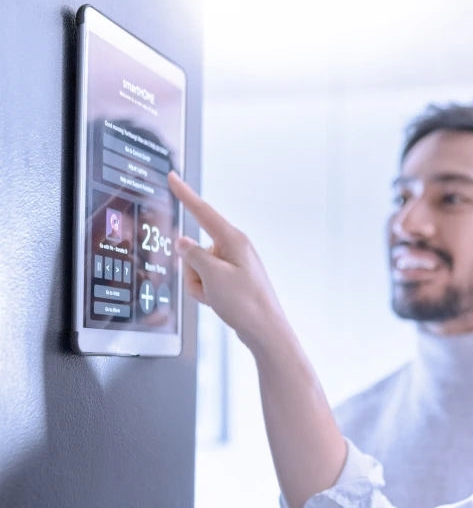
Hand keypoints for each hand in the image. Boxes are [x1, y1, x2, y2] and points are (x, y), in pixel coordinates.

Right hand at [168, 171, 286, 351]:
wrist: (264, 330)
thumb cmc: (246, 304)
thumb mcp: (212, 276)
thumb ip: (192, 255)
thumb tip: (183, 242)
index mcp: (234, 240)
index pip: (203, 211)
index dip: (185, 193)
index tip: (173, 177)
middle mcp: (235, 248)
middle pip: (194, 248)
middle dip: (192, 269)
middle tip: (208, 286)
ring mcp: (234, 264)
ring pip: (197, 267)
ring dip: (199, 284)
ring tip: (217, 296)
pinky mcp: (233, 278)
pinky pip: (207, 280)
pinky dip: (206, 291)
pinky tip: (219, 302)